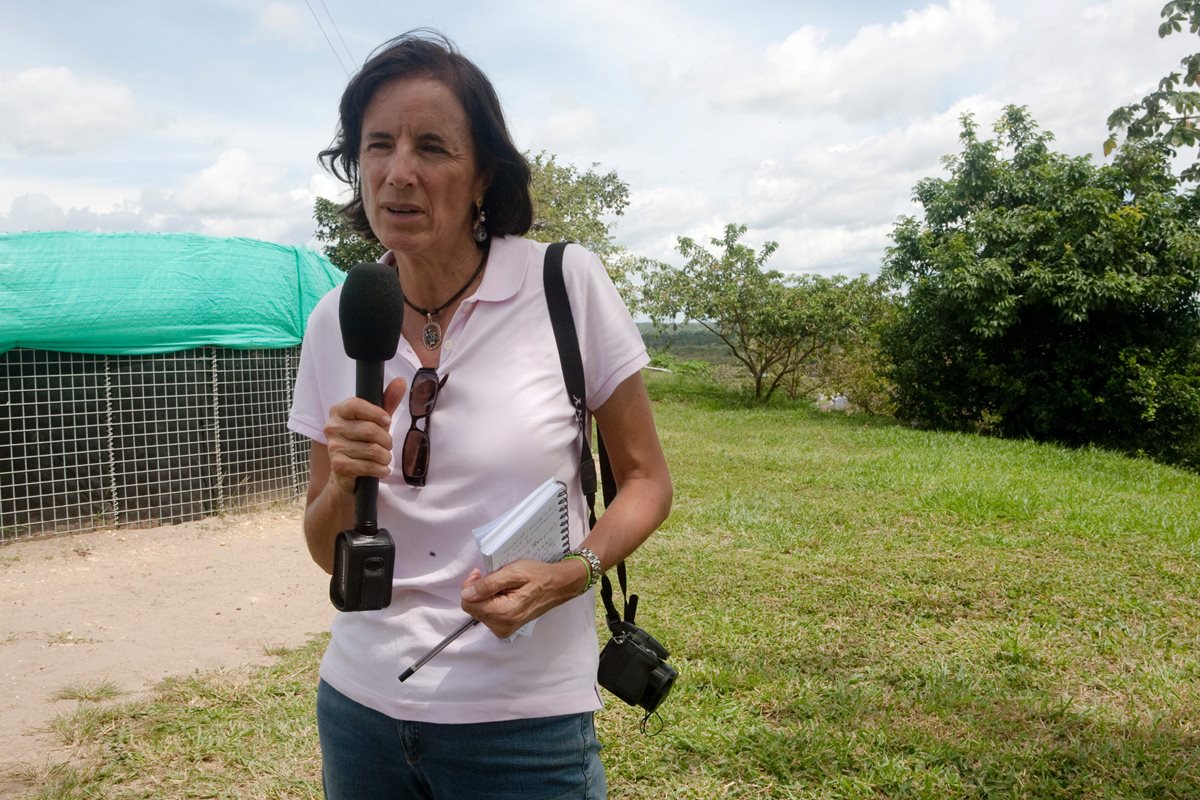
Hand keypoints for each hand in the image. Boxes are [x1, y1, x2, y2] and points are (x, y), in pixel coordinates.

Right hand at [322, 377, 407, 495]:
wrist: (346, 472)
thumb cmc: (362, 441)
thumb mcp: (375, 420)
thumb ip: (387, 401)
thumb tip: (401, 381)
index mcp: (339, 411)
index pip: (356, 405)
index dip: (376, 413)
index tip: (387, 421)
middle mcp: (332, 427)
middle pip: (370, 430)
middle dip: (387, 440)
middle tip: (387, 445)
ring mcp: (333, 447)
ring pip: (372, 450)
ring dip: (385, 457)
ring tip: (383, 458)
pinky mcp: (339, 466)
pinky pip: (369, 466)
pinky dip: (381, 470)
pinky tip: (380, 469)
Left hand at [460, 559, 586, 638]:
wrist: (558, 586)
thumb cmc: (538, 576)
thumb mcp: (513, 573)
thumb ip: (488, 584)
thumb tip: (467, 594)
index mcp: (502, 614)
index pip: (468, 603)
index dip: (471, 586)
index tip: (481, 573)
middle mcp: (501, 626)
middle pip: (473, 608)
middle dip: (479, 590)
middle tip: (495, 577)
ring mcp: (503, 629)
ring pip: (479, 610)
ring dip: (486, 595)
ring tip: (503, 586)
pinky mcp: (505, 628)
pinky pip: (488, 614)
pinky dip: (492, 602)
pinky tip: (505, 594)